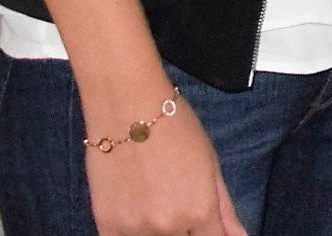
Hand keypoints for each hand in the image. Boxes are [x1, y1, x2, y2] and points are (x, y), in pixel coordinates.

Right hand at [84, 91, 245, 235]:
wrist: (127, 109)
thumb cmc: (176, 128)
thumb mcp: (211, 164)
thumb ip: (225, 208)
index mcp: (200, 211)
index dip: (213, 234)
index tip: (208, 227)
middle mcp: (168, 227)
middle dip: (188, 231)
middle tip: (180, 205)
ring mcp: (134, 230)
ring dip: (160, 232)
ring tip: (158, 202)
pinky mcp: (106, 226)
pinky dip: (134, 233)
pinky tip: (138, 212)